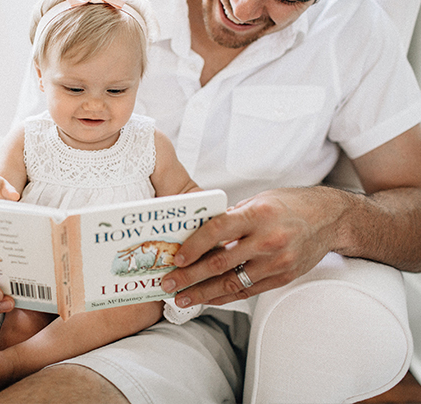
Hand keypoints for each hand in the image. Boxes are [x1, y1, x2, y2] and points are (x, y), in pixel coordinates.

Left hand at [161, 187, 337, 306]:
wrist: (331, 219)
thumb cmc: (291, 205)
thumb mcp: (259, 200)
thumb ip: (231, 217)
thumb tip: (199, 232)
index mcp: (257, 214)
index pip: (216, 231)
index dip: (193, 246)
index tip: (176, 258)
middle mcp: (267, 240)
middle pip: (219, 263)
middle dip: (189, 276)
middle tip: (168, 283)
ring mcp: (276, 262)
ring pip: (231, 283)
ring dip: (202, 293)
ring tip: (181, 298)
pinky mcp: (282, 277)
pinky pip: (247, 291)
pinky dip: (224, 297)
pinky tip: (207, 299)